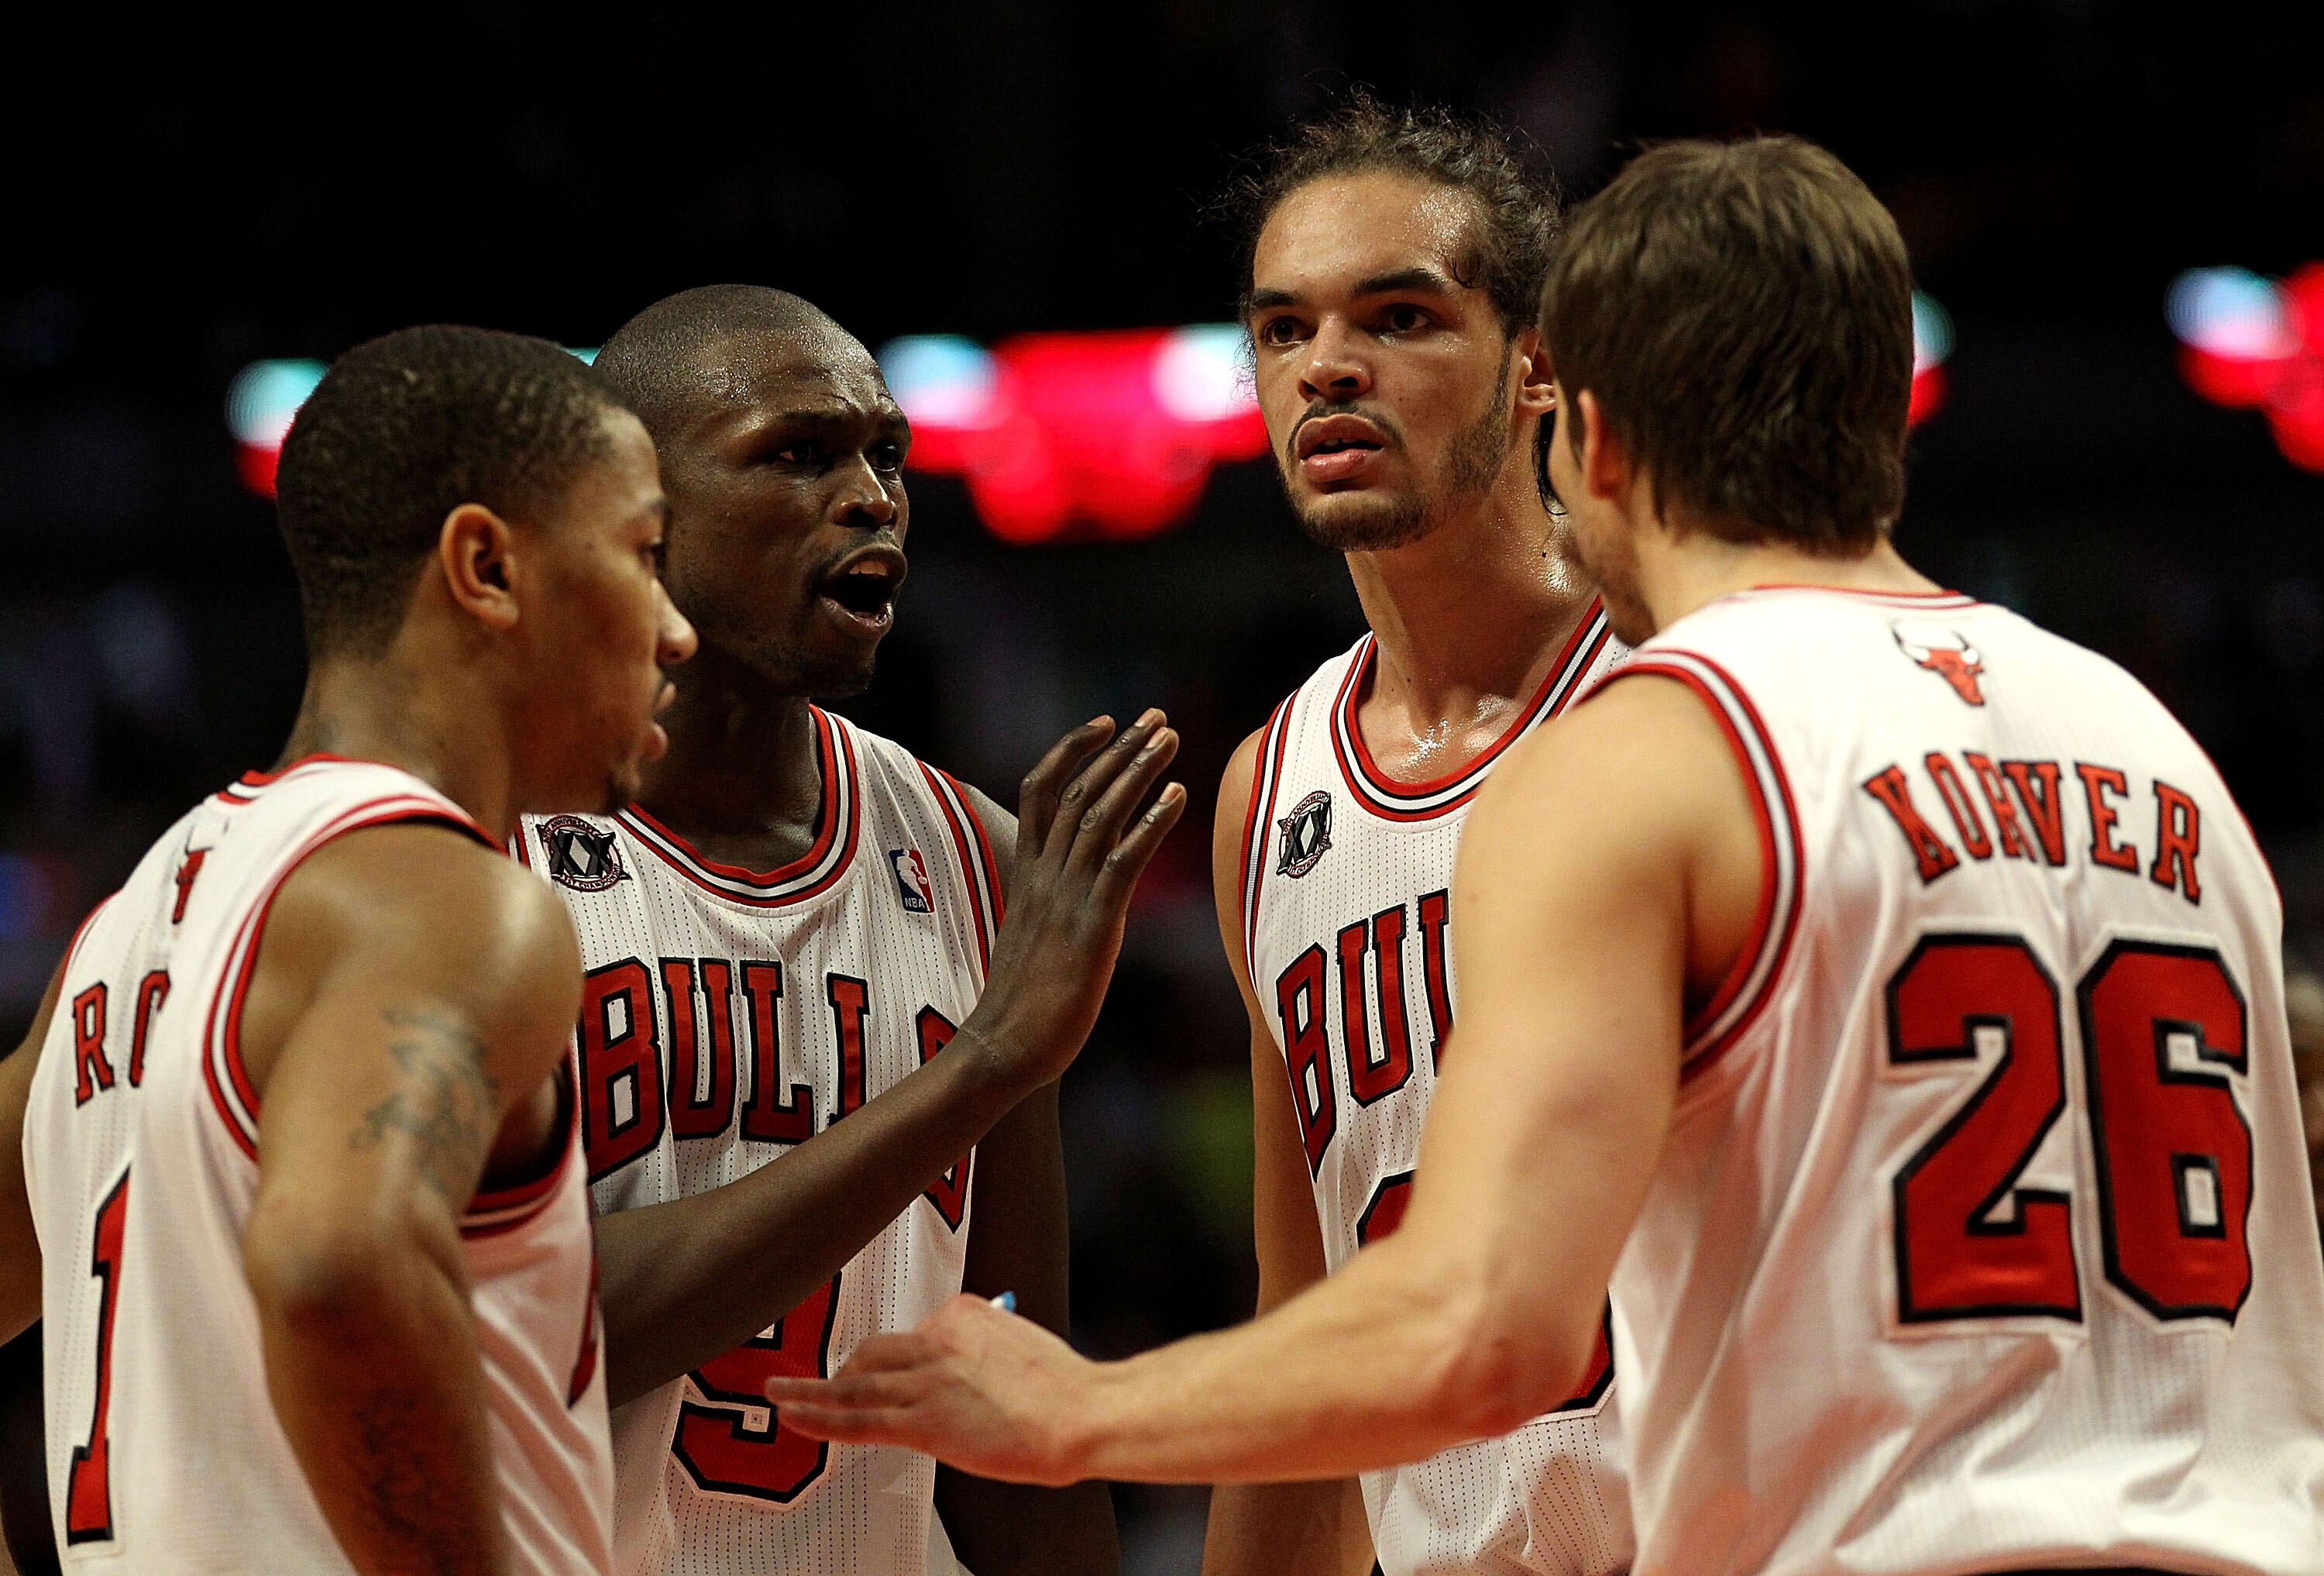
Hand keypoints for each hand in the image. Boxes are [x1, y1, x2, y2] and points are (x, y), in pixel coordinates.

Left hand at [764, 1293, 1097, 1485]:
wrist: (1079, 1414)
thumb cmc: (1064, 1390)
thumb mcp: (1021, 1343)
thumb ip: (988, 1343)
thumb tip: (973, 1358)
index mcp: (964, 1312)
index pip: (915, 1331)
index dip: (904, 1358)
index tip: (903, 1375)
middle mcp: (938, 1339)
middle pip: (875, 1351)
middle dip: (852, 1371)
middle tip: (836, 1387)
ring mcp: (926, 1380)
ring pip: (854, 1382)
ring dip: (809, 1388)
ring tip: (779, 1392)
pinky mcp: (921, 1422)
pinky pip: (856, 1418)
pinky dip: (817, 1416)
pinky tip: (791, 1412)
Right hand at [966, 711, 1184, 1086]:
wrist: (1002, 1050)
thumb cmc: (1021, 1007)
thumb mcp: (1032, 939)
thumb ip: (1048, 906)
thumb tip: (1070, 897)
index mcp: (1026, 875)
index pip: (1042, 792)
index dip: (1071, 750)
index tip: (1105, 723)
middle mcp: (1044, 876)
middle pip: (1078, 791)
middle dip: (1118, 749)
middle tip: (1155, 717)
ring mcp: (1065, 898)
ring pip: (1099, 815)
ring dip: (1137, 772)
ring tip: (1169, 739)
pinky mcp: (1090, 925)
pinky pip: (1121, 861)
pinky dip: (1151, 823)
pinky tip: (1178, 796)